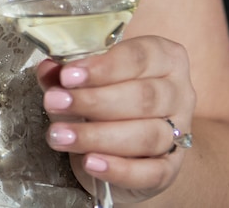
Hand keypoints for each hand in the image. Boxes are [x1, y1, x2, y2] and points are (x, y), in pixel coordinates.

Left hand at [37, 35, 195, 201]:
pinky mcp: (170, 168)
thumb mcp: (88, 81)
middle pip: (143, 96)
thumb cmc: (112, 99)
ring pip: (146, 135)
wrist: (132, 145)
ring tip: (60, 135)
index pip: (138, 57)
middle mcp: (178, 93)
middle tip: (55, 103)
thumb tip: (49, 70)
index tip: (68, 75)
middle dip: (93, 101)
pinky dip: (119, 169)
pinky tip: (90, 163)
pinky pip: (150, 172)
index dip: (103, 67)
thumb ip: (67, 75)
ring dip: (97, 136)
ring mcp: (179, 133)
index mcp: (164, 58)